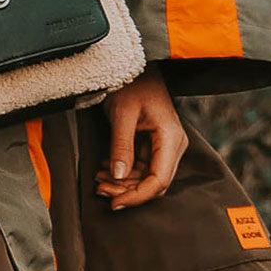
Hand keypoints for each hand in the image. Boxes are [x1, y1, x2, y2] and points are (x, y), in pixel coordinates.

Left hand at [95, 66, 187, 209]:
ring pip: (145, 178)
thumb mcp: (122, 114)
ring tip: (98, 180)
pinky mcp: (152, 145)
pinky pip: (140, 168)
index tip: (115, 203)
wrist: (135, 66)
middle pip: (153, 183)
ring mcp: (163, 146)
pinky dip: (122, 172)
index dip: (137, 196)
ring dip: (121, 183)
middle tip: (99, 189)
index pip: (159, 180)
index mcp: (170, 138)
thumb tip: (118, 177)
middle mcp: (172, 145)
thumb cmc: (131, 83)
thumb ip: (121, 146)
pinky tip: (104, 170)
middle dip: (126, 191)